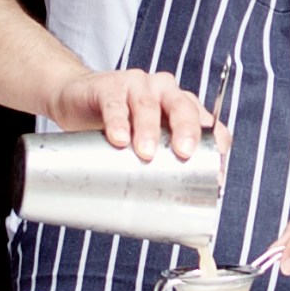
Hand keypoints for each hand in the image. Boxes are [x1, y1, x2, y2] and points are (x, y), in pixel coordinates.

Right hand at [45, 69, 227, 161]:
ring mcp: (136, 85)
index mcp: (181, 105)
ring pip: (147, 105)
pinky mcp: (107, 87)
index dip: (214, 146)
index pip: (207, 123)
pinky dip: (117, 121)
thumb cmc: (120, 123)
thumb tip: (183, 205)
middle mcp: (164, 91)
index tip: (212, 174)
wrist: (75, 99)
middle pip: (182, 107)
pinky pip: (114, 104)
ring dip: (149, 130)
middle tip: (184, 153)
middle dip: (186, 130)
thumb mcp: (148, 141)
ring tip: (146, 153)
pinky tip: (118, 139)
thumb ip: (165, 163)